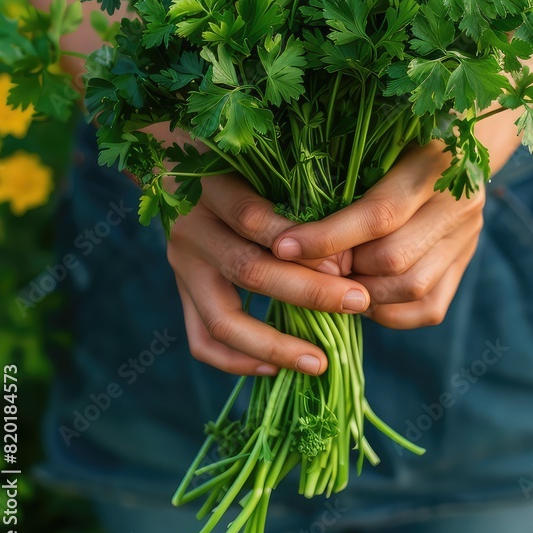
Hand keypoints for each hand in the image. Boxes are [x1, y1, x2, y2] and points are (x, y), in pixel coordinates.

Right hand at [166, 172, 369, 376]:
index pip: (253, 218)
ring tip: (318, 362)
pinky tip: (273, 370)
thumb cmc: (239, 162)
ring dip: (273, 344)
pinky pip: (201, 339)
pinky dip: (236, 360)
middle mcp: (191, 229)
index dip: (300, 244)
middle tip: (357, 303)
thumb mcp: (262, 163)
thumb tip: (344, 260)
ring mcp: (181, 265)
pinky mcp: (181, 291)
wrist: (175, 167)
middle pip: (247, 270)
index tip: (346, 264)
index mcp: (211, 187)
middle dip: (308, 292)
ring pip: (222, 318)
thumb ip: (295, 197)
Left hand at [271, 142, 484, 328]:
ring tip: (333, 278)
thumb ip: (345, 173)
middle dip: (344, 269)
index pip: (378, 214)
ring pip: (412, 287)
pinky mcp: (465, 262)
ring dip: (364, 293)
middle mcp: (458, 203)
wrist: (461, 137)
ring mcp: (467, 236)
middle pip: (394, 258)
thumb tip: (289, 220)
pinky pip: (428, 307)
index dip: (327, 237)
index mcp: (434, 163)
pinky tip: (361, 295)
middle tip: (311, 263)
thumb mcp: (376, 137)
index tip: (284, 246)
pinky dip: (388, 310)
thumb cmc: (398, 131)